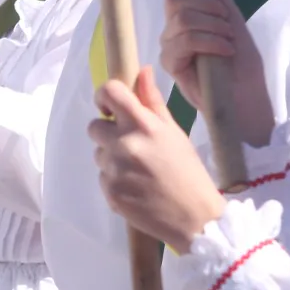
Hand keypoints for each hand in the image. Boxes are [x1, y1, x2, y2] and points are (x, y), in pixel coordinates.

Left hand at [89, 67, 224, 253]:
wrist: (194, 218)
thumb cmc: (188, 171)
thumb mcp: (175, 132)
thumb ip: (153, 102)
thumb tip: (142, 70)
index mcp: (143, 125)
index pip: (109, 93)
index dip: (104, 96)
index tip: (109, 106)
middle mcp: (125, 144)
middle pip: (95, 126)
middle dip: (109, 132)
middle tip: (132, 146)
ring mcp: (115, 170)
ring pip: (98, 153)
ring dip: (112, 158)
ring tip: (139, 171)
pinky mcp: (110, 192)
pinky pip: (102, 177)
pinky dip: (115, 180)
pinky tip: (136, 188)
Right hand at [155, 0, 273, 146]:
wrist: (248, 99)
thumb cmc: (243, 65)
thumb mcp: (234, 20)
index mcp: (188, 10)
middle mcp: (174, 26)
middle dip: (206, 4)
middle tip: (226, 22)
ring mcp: (171, 45)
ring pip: (181, 18)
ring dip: (213, 26)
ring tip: (228, 41)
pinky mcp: (172, 64)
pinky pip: (183, 41)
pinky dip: (209, 41)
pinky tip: (223, 51)